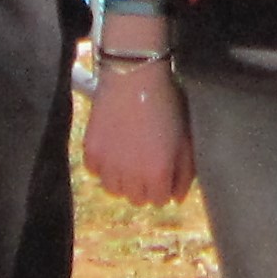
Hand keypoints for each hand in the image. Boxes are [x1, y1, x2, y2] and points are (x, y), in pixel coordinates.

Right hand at [84, 15, 194, 203]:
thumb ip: (185, 172)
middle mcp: (131, 176)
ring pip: (113, 190)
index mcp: (158, 174)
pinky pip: (95, 171)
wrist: (134, 76)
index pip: (159, 201)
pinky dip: (102, 164)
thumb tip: (177, 198)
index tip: (163, 170)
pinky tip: (113, 146)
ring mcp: (108, 165)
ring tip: (128, 156)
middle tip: (146, 162)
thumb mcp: (185, 138)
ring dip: (121, 179)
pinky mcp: (91, 152)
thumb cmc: (165, 103)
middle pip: (136, 199)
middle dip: (143, 185)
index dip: (163, 186)